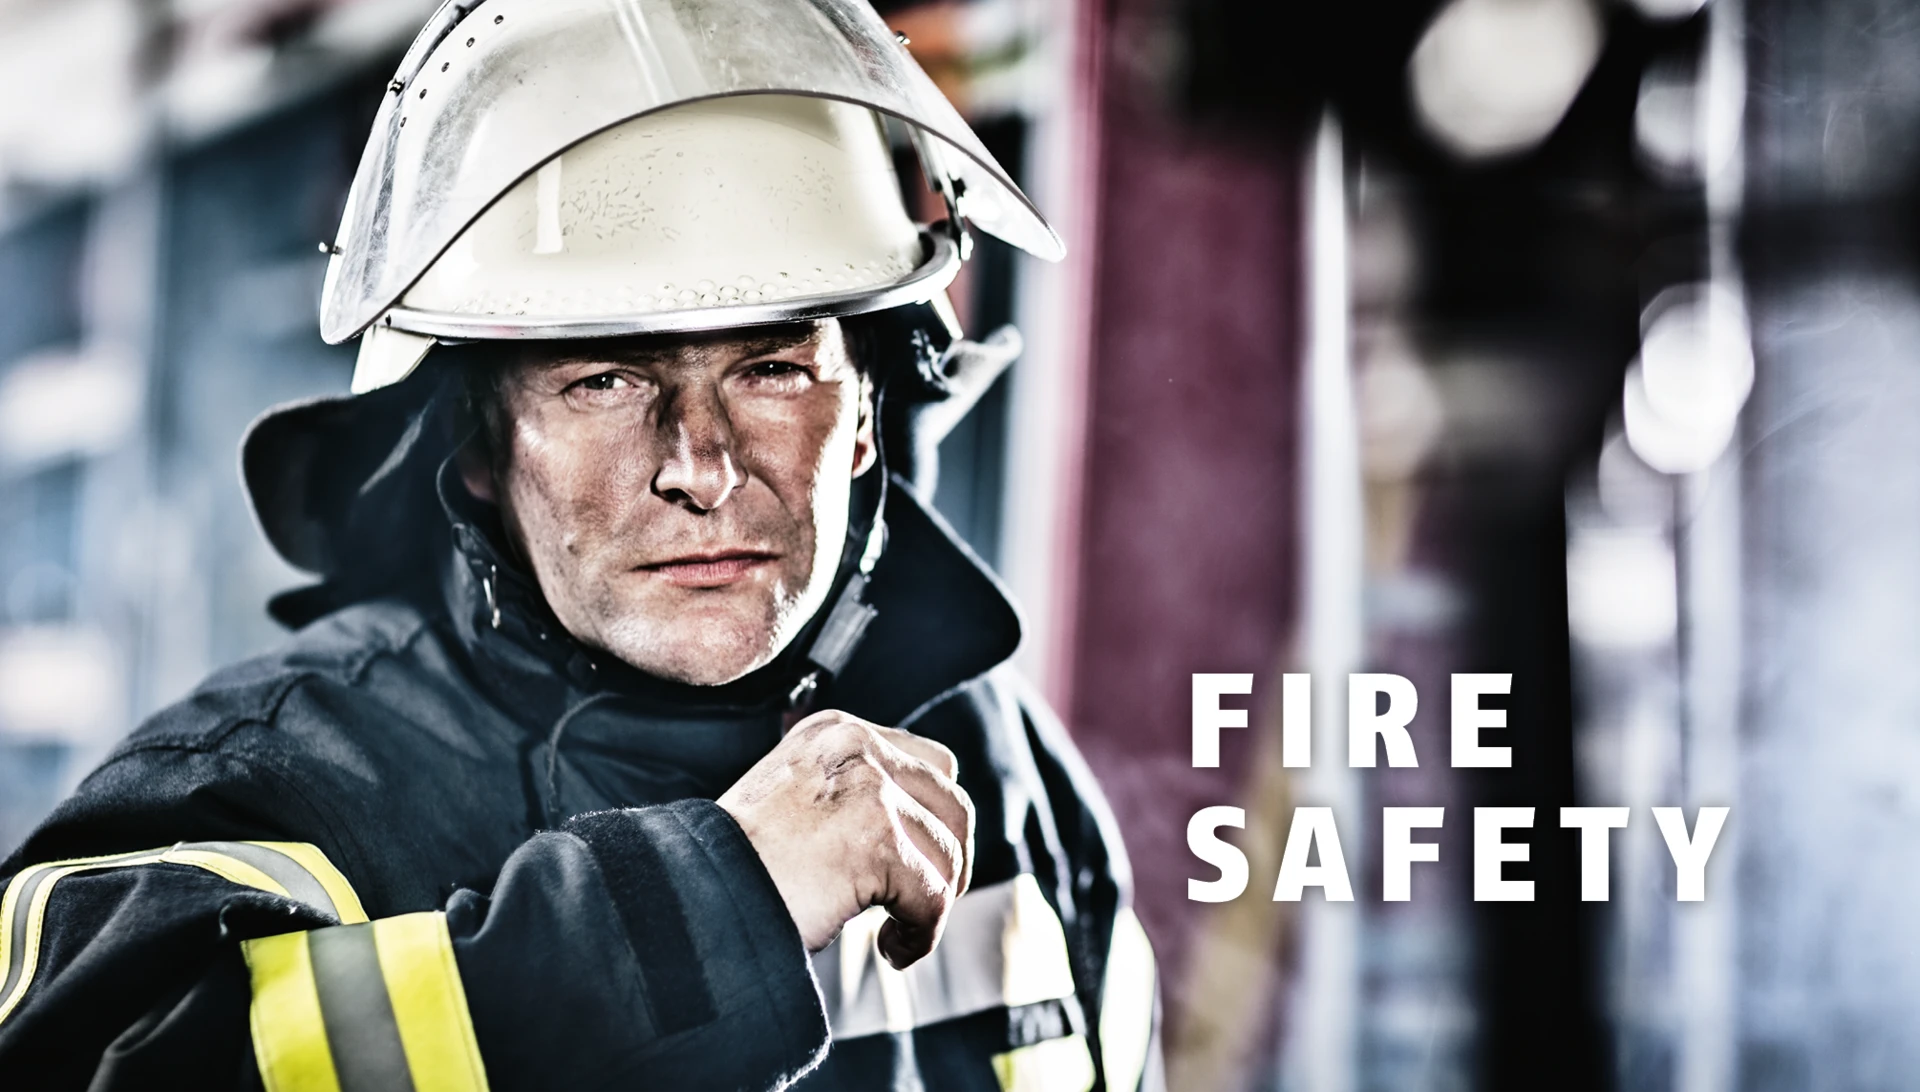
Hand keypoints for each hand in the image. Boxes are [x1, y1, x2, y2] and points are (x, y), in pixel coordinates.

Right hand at [718, 710, 974, 968]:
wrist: (693, 896)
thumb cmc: (736, 866)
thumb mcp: (796, 801)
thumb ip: (852, 796)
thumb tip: (917, 830)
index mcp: (836, 731)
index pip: (932, 766)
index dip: (932, 825)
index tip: (914, 869)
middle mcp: (856, 745)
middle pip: (953, 804)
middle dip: (945, 862)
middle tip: (916, 906)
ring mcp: (869, 788)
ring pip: (948, 852)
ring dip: (933, 903)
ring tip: (896, 933)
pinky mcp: (877, 838)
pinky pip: (934, 896)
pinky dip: (922, 933)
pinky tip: (891, 949)